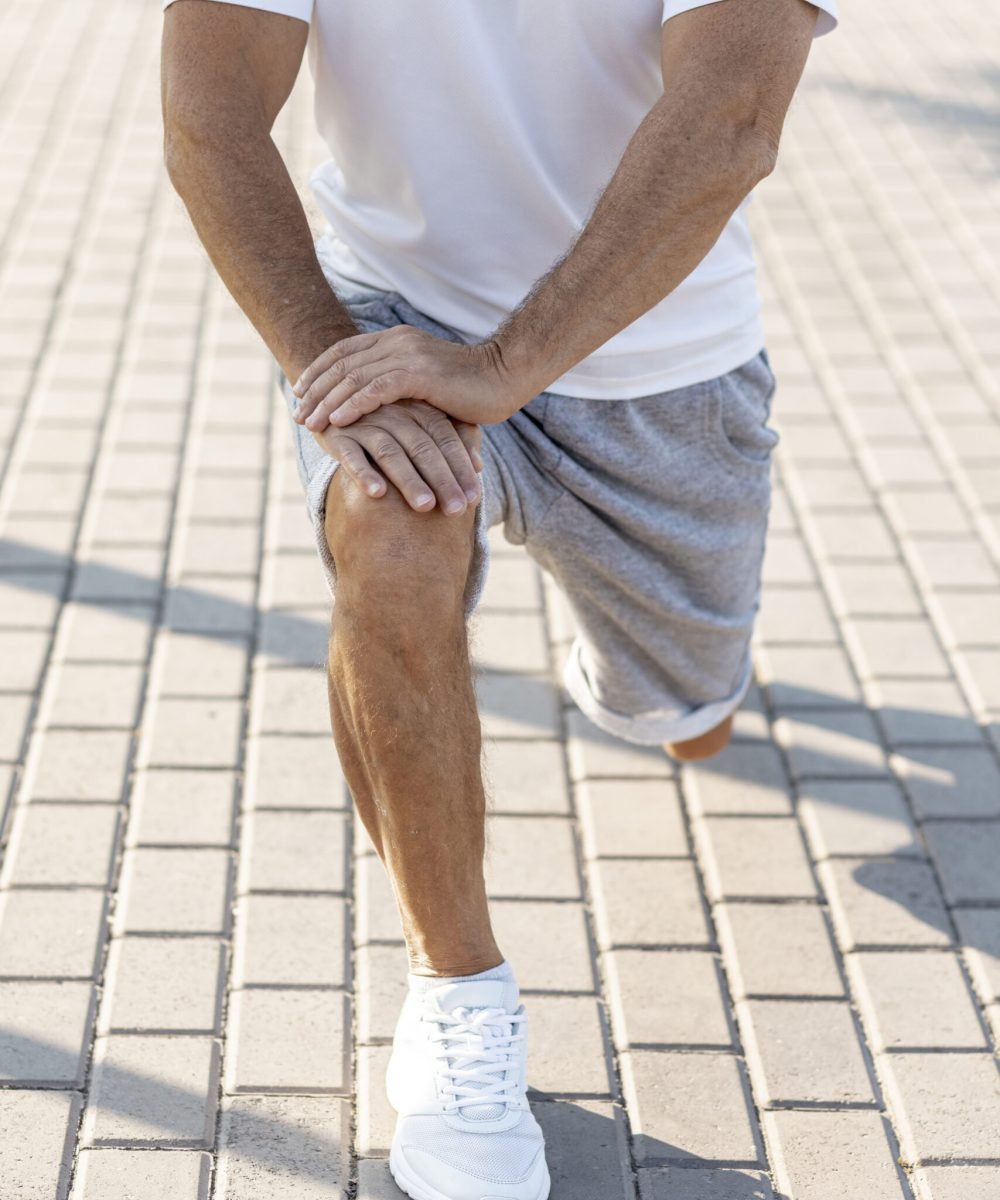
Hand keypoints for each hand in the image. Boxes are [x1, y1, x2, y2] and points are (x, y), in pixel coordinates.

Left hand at [292, 326, 527, 430]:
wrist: (506, 376)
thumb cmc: (472, 387)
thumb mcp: (427, 382)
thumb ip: (401, 385)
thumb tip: (379, 404)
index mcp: (396, 341)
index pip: (345, 352)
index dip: (318, 372)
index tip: (300, 393)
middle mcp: (397, 343)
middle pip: (342, 363)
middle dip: (315, 390)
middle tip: (297, 414)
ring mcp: (408, 356)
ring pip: (354, 377)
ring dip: (327, 401)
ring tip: (310, 423)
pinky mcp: (420, 375)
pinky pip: (376, 390)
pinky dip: (353, 405)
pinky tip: (337, 421)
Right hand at [312, 399, 482, 514]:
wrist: (336, 400)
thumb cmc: (389, 422)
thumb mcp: (421, 425)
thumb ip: (452, 440)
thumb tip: (479, 466)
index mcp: (418, 409)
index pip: (446, 439)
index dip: (461, 468)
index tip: (474, 498)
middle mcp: (394, 413)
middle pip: (423, 448)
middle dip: (442, 480)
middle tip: (456, 510)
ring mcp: (365, 423)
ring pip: (390, 452)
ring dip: (409, 480)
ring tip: (425, 506)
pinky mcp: (338, 435)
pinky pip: (351, 455)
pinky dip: (364, 472)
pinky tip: (377, 493)